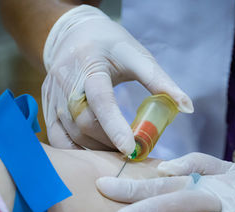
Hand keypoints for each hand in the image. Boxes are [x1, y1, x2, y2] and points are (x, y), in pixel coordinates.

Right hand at [42, 5, 192, 153]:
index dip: (114, 126)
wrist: (73, 35)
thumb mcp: (137, 56)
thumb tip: (187, 108)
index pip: (101, 99)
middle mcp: (66, 82)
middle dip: (109, 141)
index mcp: (90, 66)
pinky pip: (55, 136)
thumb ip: (160, 82)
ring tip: (115, 152)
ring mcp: (53, 95)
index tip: (131, 148)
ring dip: (94, 147)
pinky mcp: (47, 105)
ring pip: (71, 132)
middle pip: (85, 121)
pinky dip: (73, 150)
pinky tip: (92, 153)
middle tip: (131, 151)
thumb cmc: (110, 45)